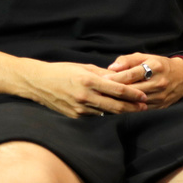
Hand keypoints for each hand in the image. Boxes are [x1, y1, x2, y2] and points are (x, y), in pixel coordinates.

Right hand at [22, 61, 147, 118]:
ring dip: (120, 111)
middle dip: (132, 107)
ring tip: (132, 110)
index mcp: (88, 81)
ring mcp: (80, 108)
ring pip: (106, 112)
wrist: (38, 83)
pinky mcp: (75, 116)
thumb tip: (119, 78)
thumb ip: (102, 73)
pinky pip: (95, 115)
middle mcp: (85, 96)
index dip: (132, 94)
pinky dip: (105, 113)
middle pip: (115, 105)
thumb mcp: (82, 67)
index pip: (117, 89)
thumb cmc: (61, 71)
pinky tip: (113, 111)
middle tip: (144, 107)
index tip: (143, 96)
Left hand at [106, 53, 182, 107]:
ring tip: (107, 102)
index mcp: (154, 67)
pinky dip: (131, 109)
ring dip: (122, 102)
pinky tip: (119, 108)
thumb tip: (111, 67)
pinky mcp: (161, 106)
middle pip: (133, 89)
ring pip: (137, 101)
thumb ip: (128, 60)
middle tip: (101, 92)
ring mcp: (161, 96)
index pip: (132, 74)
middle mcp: (158, 82)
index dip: (116, 77)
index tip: (103, 79)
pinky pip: (143, 110)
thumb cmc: (160, 64)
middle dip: (117, 91)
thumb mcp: (145, 56)